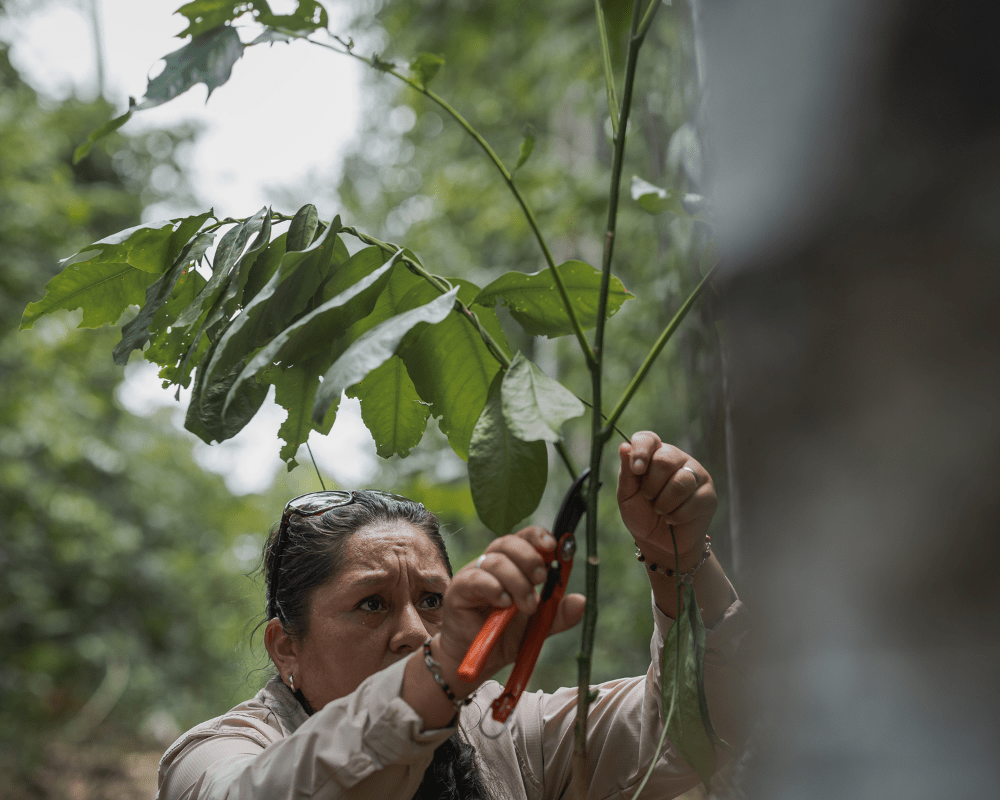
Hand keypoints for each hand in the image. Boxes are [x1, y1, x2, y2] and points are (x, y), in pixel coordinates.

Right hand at [436, 526, 585, 682]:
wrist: (479, 659)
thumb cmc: (506, 635)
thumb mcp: (539, 626)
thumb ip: (559, 614)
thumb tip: (581, 600)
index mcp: (513, 564)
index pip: (524, 538)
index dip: (538, 536)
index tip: (553, 546)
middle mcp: (492, 563)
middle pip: (509, 542)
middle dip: (530, 558)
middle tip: (541, 579)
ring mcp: (474, 574)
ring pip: (496, 561)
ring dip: (517, 582)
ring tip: (526, 606)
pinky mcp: (458, 589)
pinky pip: (476, 578)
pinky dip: (494, 588)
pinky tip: (504, 604)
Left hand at [618, 431, 716, 563]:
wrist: (658, 543)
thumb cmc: (641, 514)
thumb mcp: (627, 495)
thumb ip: (627, 472)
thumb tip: (624, 447)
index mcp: (654, 454)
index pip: (648, 438)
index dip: (641, 451)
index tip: (637, 470)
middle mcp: (677, 459)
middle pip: (665, 460)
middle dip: (651, 486)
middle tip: (648, 498)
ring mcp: (697, 475)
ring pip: (681, 481)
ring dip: (664, 503)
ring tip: (661, 511)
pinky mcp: (709, 495)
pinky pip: (694, 501)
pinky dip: (677, 515)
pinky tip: (673, 519)